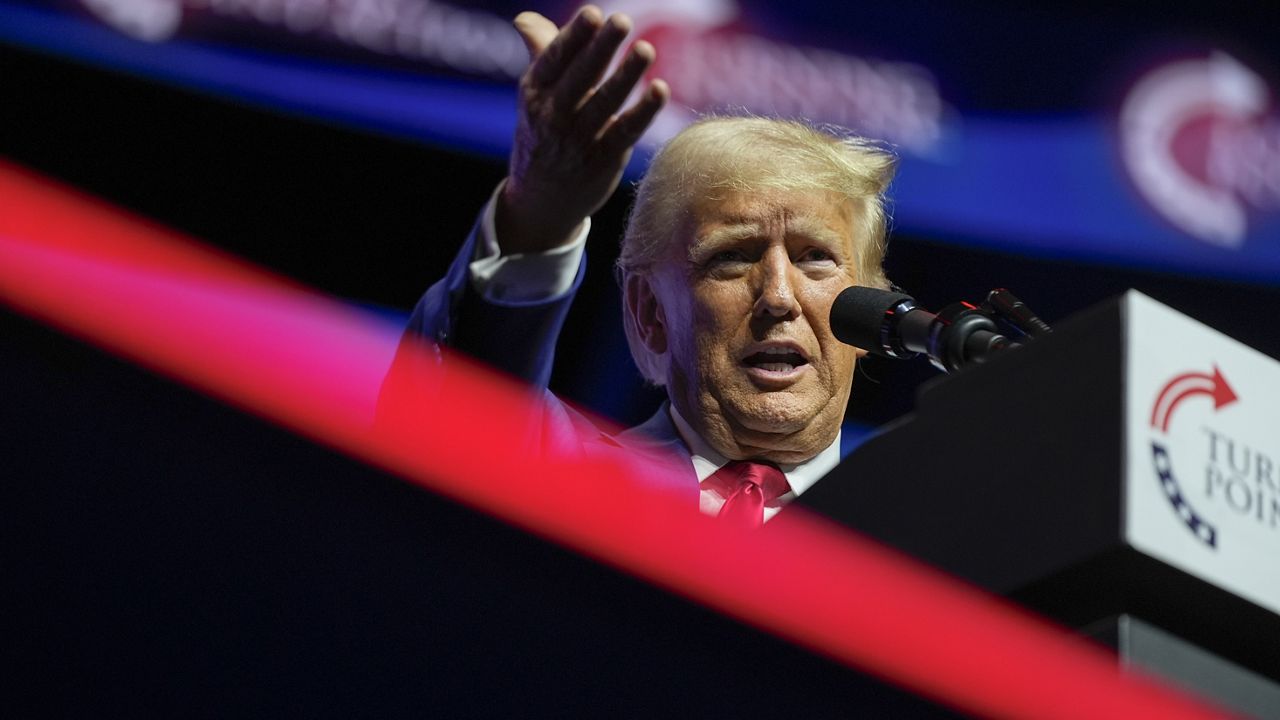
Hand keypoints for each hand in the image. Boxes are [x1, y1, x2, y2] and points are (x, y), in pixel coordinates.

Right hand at [495, 6, 668, 254]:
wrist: (541, 201)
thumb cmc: (543, 135)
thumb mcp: (535, 96)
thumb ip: (541, 53)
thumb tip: (526, 18)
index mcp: (534, 93)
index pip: (553, 60)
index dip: (573, 37)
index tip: (592, 13)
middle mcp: (554, 115)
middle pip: (580, 78)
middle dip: (600, 49)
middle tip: (621, 20)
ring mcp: (579, 140)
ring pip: (605, 103)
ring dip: (626, 76)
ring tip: (645, 50)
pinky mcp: (604, 159)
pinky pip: (626, 131)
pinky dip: (644, 112)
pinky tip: (660, 90)